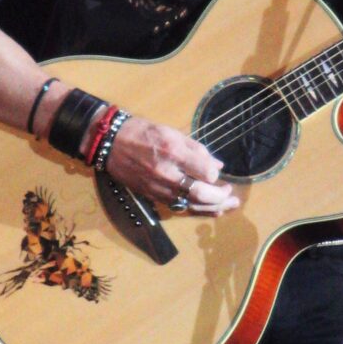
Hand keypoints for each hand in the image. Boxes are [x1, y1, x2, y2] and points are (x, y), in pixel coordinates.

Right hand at [103, 112, 240, 215]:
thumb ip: (196, 149)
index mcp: (173, 152)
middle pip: (201, 193)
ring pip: (191, 205)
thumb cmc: (142, 132)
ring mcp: (159, 187)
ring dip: (213, 208)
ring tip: (228, 206)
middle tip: (231, 193)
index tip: (215, 171)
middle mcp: (167, 173)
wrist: (111, 144)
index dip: (215, 174)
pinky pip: (180, 207)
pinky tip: (211, 211)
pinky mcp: (154, 196)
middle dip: (220, 196)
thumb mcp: (171, 132)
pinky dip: (197, 210)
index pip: (205, 172)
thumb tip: (217, 165)